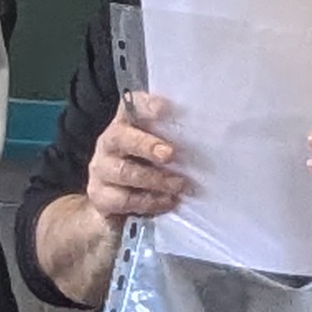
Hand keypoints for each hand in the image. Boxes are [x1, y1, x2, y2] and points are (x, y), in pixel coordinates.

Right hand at [83, 91, 185, 230]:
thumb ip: (172, 141)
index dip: (145, 105)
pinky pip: (124, 199)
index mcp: (124, 125)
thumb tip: (210, 137)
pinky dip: (149, 201)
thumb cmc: (143, 171)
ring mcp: (101, 171)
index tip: (164, 108)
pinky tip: (168, 201)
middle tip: (170, 154)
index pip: (130, 106)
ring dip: (155, 179)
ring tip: (178, 184)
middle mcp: (109, 144)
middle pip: (121, 138)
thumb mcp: (157, 152)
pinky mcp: (101, 197)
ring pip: (124, 172)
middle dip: (147, 145)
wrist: (114, 206)